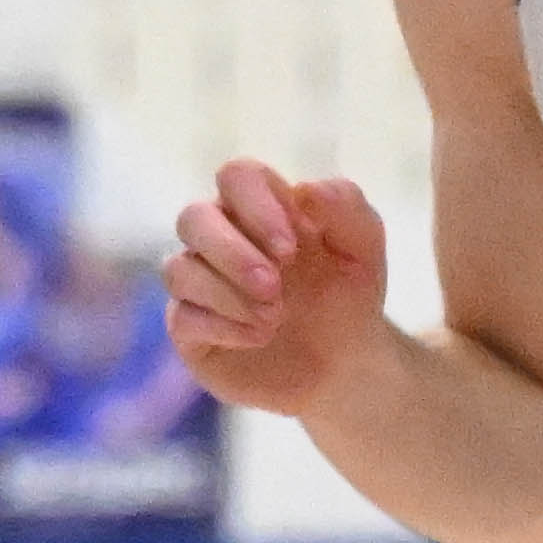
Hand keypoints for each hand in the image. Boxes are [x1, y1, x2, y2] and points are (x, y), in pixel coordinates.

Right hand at [162, 160, 391, 417]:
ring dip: (229, 294)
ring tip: (274, 317)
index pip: (237, 177)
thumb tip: (305, 189)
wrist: (344, 364)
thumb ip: (345, 206)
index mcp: (260, 207)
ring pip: (179, 269)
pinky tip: (259, 336)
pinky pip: (182, 317)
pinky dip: (222, 326)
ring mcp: (200, 283)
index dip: (256, 207)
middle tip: (274, 286)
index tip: (290, 250)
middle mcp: (221, 238)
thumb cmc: (347, 296)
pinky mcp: (190, 328)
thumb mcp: (363, 248)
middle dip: (232, 252)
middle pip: (193, 218)